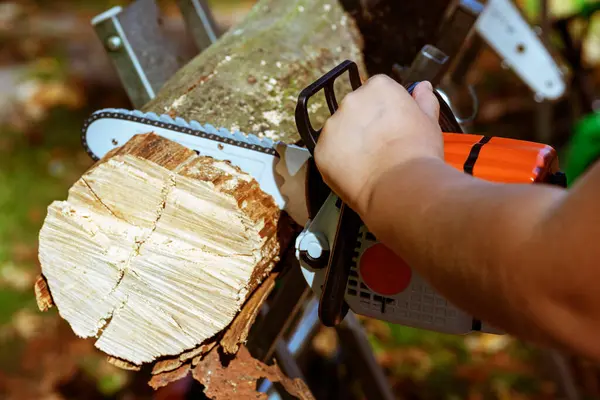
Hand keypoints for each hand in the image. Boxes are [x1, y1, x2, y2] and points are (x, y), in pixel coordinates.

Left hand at [314, 74, 443, 216]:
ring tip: (370, 162)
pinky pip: (328, 152)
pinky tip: (357, 171)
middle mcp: (351, 101)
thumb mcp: (429, 122)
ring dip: (349, 142)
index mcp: (378, 88)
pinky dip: (339, 161)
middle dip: (365, 124)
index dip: (385, 111)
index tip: (392, 126)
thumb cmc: (417, 154)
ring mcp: (333, 125)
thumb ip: (424, 100)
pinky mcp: (321, 150)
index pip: (377, 91)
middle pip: (355, 109)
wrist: (400, 186)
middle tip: (381, 146)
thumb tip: (422, 88)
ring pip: (339, 131)